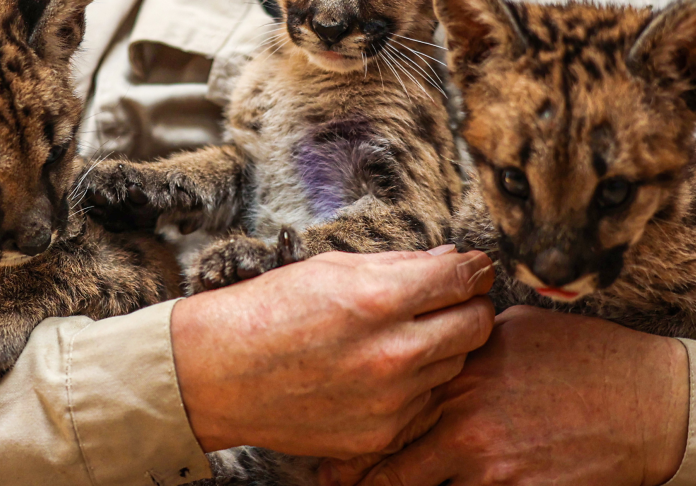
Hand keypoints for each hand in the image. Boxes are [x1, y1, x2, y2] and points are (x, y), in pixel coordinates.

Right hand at [171, 247, 495, 458]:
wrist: (219, 374)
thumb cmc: (269, 312)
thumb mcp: (332, 268)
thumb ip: (399, 266)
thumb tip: (449, 262)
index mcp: (379, 299)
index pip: (462, 279)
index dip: (474, 269)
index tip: (474, 267)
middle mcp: (393, 353)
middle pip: (476, 325)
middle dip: (469, 306)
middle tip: (449, 299)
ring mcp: (390, 401)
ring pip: (454, 365)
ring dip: (440, 346)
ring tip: (400, 335)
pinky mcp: (381, 434)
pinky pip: (425, 403)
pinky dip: (416, 385)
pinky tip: (381, 370)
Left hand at [323, 305, 688, 485]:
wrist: (649, 402)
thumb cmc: (587, 358)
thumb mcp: (517, 330)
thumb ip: (468, 344)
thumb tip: (436, 337)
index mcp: (460, 373)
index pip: (390, 403)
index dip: (356, 425)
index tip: (331, 436)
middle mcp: (464, 419)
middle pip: (389, 458)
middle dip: (356, 474)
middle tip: (330, 479)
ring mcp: (488, 464)